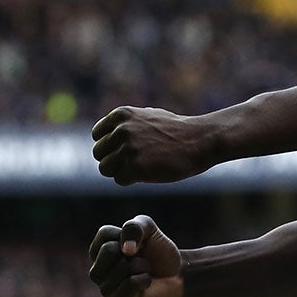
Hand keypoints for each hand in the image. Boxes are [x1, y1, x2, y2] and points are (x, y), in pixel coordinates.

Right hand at [88, 215, 184, 296]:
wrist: (177, 274)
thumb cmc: (158, 250)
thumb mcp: (148, 228)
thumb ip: (134, 227)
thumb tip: (126, 250)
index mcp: (98, 250)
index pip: (104, 233)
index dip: (128, 235)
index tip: (137, 244)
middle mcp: (97, 269)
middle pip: (108, 250)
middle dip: (134, 252)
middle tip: (141, 259)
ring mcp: (105, 287)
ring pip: (121, 268)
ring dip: (142, 266)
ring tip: (145, 271)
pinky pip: (130, 283)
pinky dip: (145, 279)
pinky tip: (146, 282)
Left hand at [92, 105, 217, 185]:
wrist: (199, 140)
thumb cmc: (177, 130)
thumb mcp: (148, 116)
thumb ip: (127, 123)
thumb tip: (107, 133)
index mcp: (121, 115)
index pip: (97, 135)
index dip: (110, 146)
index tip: (125, 150)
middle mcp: (121, 130)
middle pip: (99, 154)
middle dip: (113, 160)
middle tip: (132, 163)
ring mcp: (128, 149)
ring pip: (105, 169)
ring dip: (120, 172)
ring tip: (139, 169)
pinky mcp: (136, 168)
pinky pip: (119, 180)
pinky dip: (131, 180)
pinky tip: (147, 174)